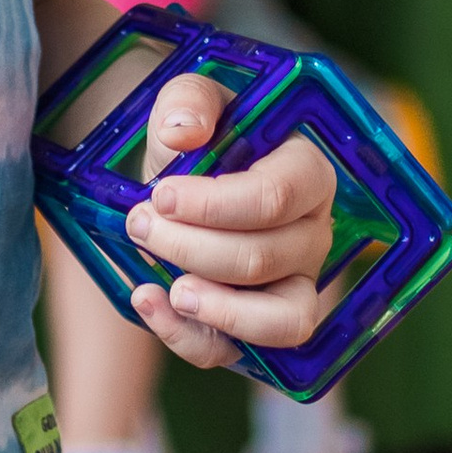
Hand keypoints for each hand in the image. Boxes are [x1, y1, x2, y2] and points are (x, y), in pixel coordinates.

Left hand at [122, 70, 337, 369]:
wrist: (172, 185)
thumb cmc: (193, 144)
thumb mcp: (188, 106)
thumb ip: (189, 101)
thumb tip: (183, 130)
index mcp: (307, 175)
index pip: (277, 197)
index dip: (216, 203)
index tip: (161, 195)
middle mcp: (312, 236)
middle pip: (265, 256)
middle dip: (191, 245)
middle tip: (139, 223)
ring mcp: (293, 287)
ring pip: (280, 320)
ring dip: (218, 308)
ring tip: (168, 287)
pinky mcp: (254, 327)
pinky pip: (235, 350)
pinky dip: (186, 337)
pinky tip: (148, 301)